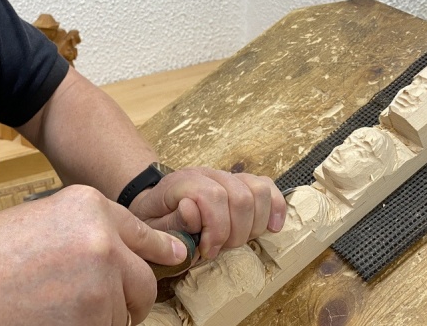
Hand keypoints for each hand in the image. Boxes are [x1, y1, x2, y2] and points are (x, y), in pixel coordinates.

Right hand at [0, 185, 187, 325]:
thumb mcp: (43, 221)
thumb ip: (93, 229)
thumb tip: (153, 250)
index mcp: (89, 205)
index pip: (143, 235)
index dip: (157, 251)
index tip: (172, 258)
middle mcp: (103, 239)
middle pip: (144, 281)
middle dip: (128, 297)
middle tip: (94, 306)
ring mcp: (100, 284)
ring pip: (126, 314)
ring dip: (105, 319)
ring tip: (57, 310)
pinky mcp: (91, 322)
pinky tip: (53, 320)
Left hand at [128, 167, 286, 259]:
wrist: (156, 204)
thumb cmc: (154, 220)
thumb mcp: (151, 228)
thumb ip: (170, 223)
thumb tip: (191, 210)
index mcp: (182, 182)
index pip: (212, 196)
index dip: (216, 229)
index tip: (207, 251)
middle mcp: (207, 174)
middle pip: (240, 197)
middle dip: (235, 232)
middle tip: (220, 248)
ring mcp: (226, 176)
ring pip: (257, 191)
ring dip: (253, 225)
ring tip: (235, 240)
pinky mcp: (241, 183)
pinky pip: (267, 187)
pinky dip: (275, 208)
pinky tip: (272, 227)